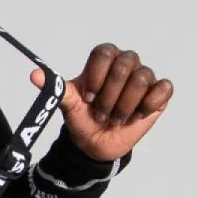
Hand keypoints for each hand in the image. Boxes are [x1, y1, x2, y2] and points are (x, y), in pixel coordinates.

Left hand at [29, 44, 173, 162]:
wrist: (96, 144)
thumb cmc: (83, 118)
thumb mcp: (68, 105)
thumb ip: (56, 88)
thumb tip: (35, 75)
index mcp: (104, 60)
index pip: (104, 52)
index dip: (96, 76)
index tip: (88, 98)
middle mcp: (126, 63)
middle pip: (125, 64)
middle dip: (110, 95)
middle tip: (101, 114)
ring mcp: (144, 77)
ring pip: (142, 79)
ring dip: (125, 105)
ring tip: (116, 119)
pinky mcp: (159, 93)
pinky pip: (163, 89)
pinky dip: (148, 105)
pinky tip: (136, 116)